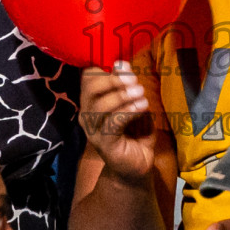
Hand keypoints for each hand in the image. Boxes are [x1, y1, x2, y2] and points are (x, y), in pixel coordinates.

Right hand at [80, 61, 159, 181]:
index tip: (125, 68)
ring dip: (124, 96)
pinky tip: (142, 106)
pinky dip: (128, 111)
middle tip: (135, 82)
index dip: (106, 69)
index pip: (88, 78)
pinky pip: (113, 122)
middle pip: (90, 88)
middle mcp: (87, 114)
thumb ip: (127, 85)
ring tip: (142, 95)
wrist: (137, 165)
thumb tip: (121, 63)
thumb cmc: (135, 133)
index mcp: (92, 102)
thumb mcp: (134, 104)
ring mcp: (93, 130)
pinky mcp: (104, 143)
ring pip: (101, 104)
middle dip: (114, 81)